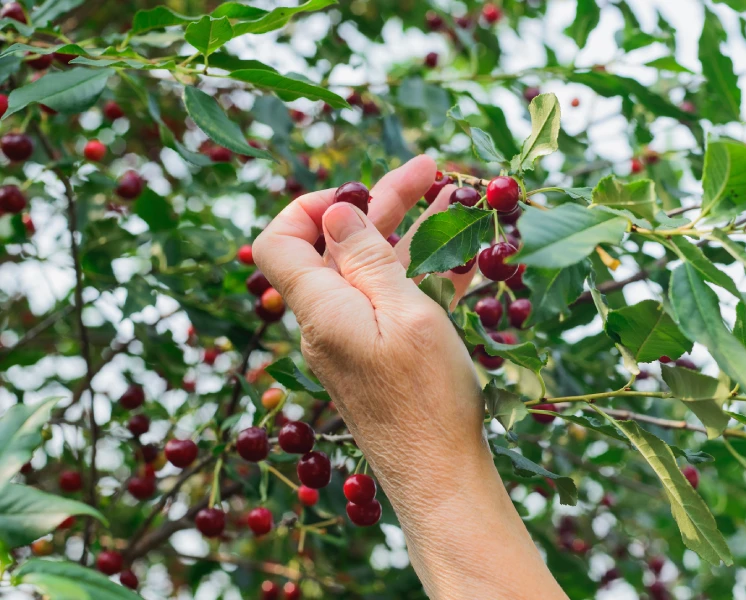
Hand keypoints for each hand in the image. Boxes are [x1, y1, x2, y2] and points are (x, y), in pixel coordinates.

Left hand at [253, 156, 483, 488]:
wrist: (441, 475)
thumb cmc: (427, 398)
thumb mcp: (407, 315)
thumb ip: (369, 260)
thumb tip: (335, 212)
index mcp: (322, 307)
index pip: (279, 242)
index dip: (308, 207)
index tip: (357, 194)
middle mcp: (328, 320)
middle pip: (340, 246)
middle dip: (383, 204)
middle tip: (433, 171)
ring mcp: (355, 340)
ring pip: (375, 270)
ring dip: (412, 231)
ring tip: (457, 197)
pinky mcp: (381, 356)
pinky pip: (394, 300)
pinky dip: (423, 271)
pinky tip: (463, 251)